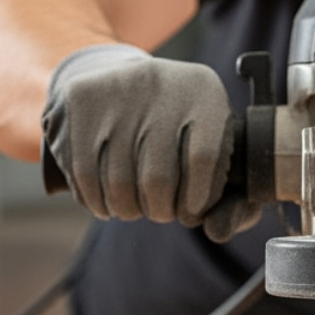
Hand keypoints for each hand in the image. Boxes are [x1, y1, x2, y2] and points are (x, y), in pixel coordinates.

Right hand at [41, 44, 260, 239]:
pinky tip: (108, 203)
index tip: (191, 212)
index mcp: (204, 91)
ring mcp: (116, 88)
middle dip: (160, 210)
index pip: (204, 158)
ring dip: (128, 209)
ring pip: (119, 183)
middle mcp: (161, 82)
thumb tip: (218, 233)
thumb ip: (233, 201)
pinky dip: (98, 202)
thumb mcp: (214, 153)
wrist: (121, 83)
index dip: (197, 199)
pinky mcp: (80, 100)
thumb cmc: (179, 134)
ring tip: (135, 206)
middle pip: (157, 178)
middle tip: (161, 210)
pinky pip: (86, 176)